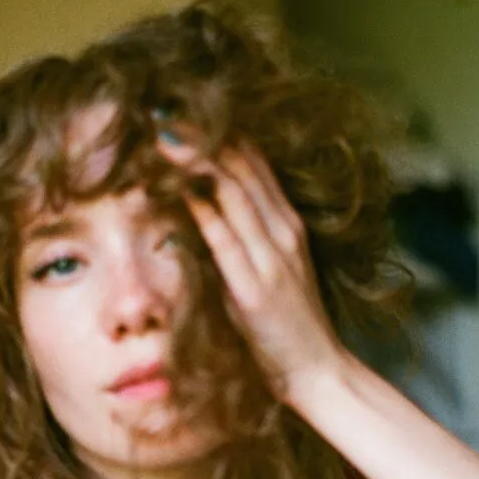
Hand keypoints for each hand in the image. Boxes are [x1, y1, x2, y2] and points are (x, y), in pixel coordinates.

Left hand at [156, 128, 345, 404]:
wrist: (318, 369)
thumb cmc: (288, 325)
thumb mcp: (270, 271)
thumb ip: (243, 240)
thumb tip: (201, 211)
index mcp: (287, 224)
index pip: (252, 162)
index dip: (216, 134)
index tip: (179, 114)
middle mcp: (283, 231)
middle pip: (240, 165)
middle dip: (200, 136)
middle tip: (161, 109)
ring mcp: (272, 257)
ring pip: (233, 190)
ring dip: (195, 160)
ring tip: (161, 133)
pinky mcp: (256, 288)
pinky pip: (223, 237)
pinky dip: (199, 208)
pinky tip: (176, 186)